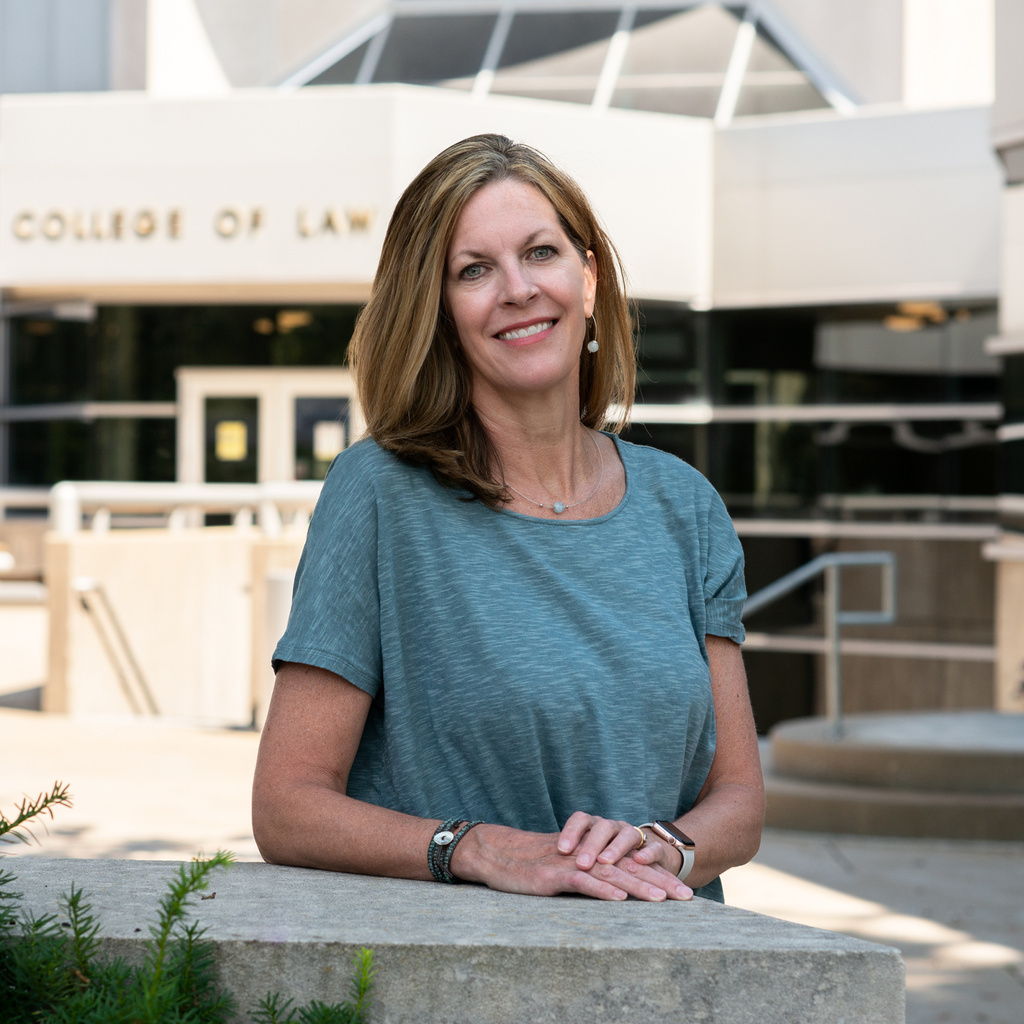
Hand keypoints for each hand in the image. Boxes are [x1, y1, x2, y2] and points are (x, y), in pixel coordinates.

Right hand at [449, 820, 689, 900]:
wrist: (498, 853)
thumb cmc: (532, 864)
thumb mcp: (567, 868)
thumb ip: (592, 875)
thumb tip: (618, 891)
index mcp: (594, 853)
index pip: (632, 865)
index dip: (658, 876)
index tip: (683, 893)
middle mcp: (587, 854)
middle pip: (629, 868)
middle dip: (659, 882)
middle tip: (686, 899)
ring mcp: (571, 862)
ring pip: (610, 874)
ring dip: (638, 887)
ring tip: (662, 900)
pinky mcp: (554, 873)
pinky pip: (582, 881)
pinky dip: (601, 890)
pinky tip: (618, 899)